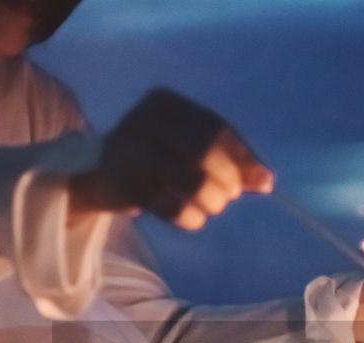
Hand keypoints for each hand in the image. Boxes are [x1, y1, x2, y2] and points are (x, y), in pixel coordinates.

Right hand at [68, 88, 273, 229]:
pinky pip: (172, 207)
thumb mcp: (189, 149)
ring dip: (212, 201)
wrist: (97, 175)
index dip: (244, 158)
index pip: (217, 128)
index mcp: (164, 103)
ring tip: (211, 207)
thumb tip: (266, 182)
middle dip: (228, 181)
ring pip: (193, 181)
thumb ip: (229, 160)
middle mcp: (143, 120)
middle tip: (229, 197)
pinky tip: (194, 218)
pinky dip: (192, 217)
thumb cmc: (155, 158)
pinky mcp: (125, 186)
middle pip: (206, 152)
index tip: (260, 182)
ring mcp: (131, 152)